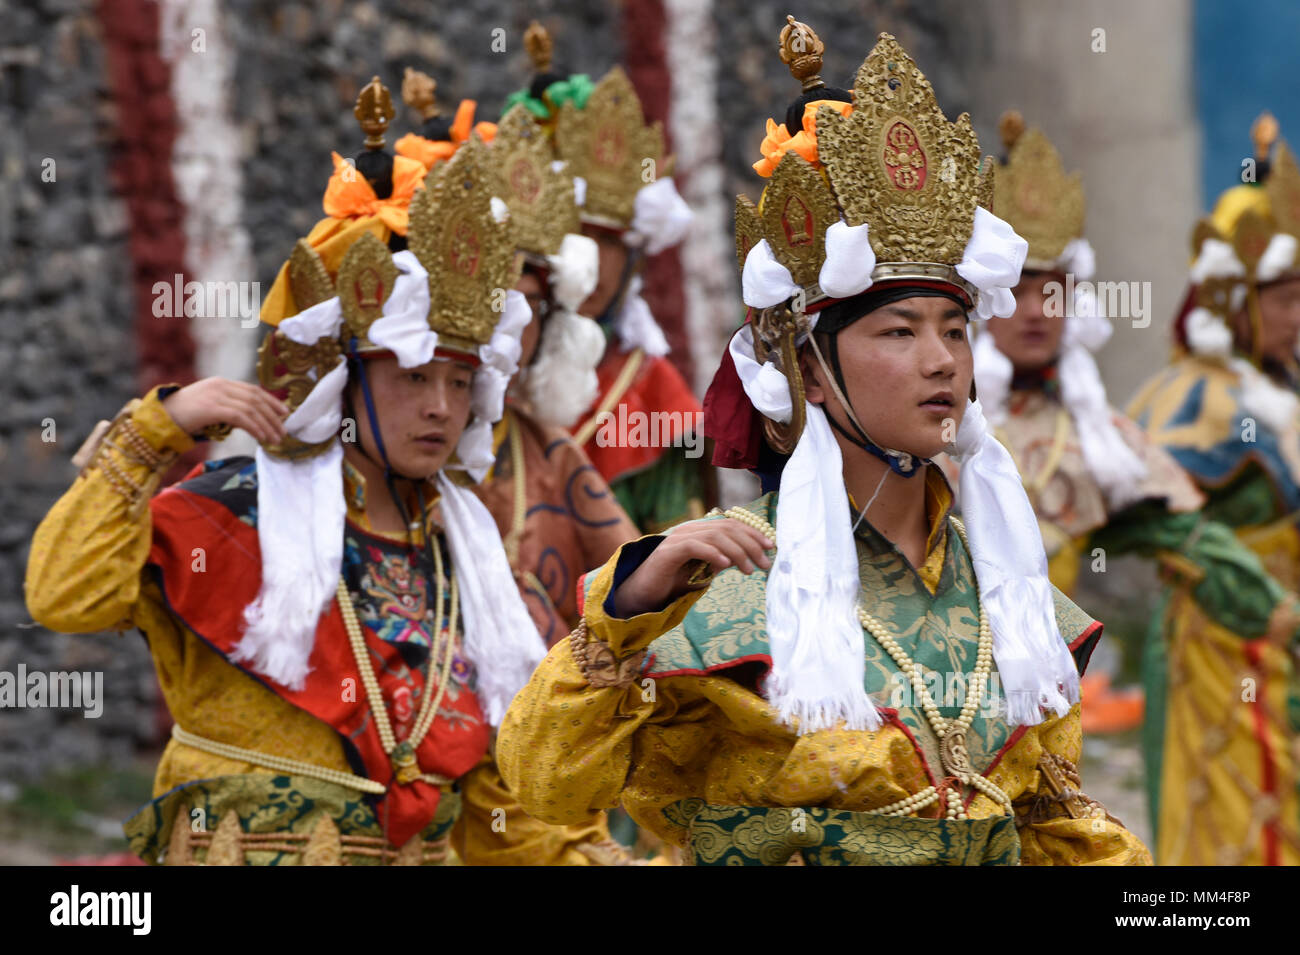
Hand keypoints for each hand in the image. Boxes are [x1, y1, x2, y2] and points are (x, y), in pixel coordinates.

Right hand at [161, 378, 289, 444]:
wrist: (158, 418)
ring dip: (267, 425)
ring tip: (276, 439)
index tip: (285, 414)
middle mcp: (221, 385)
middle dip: (273, 416)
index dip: (271, 401)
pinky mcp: (212, 407)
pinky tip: (261, 438)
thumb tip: (253, 423)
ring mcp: (216, 395)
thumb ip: (230, 411)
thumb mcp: (210, 409)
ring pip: (251, 408)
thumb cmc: (184, 417)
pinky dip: (255, 428)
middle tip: (284, 431)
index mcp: (221, 383)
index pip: (253, 390)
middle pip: (256, 398)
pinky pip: (241, 417)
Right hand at [612, 519, 772, 617]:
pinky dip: (712, 553)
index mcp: (700, 530)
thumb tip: (748, 559)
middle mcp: (690, 529)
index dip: (753, 533)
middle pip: (727, 528)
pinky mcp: (669, 551)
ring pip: (715, 536)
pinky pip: (695, 546)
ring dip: (737, 552)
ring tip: (750, 570)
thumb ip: (722, 560)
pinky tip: (725, 565)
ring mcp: (678, 538)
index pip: (732, 524)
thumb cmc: (674, 582)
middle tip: (765, 563)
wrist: (643, 593)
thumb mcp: (705, 570)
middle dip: (751, 544)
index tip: (771, 547)